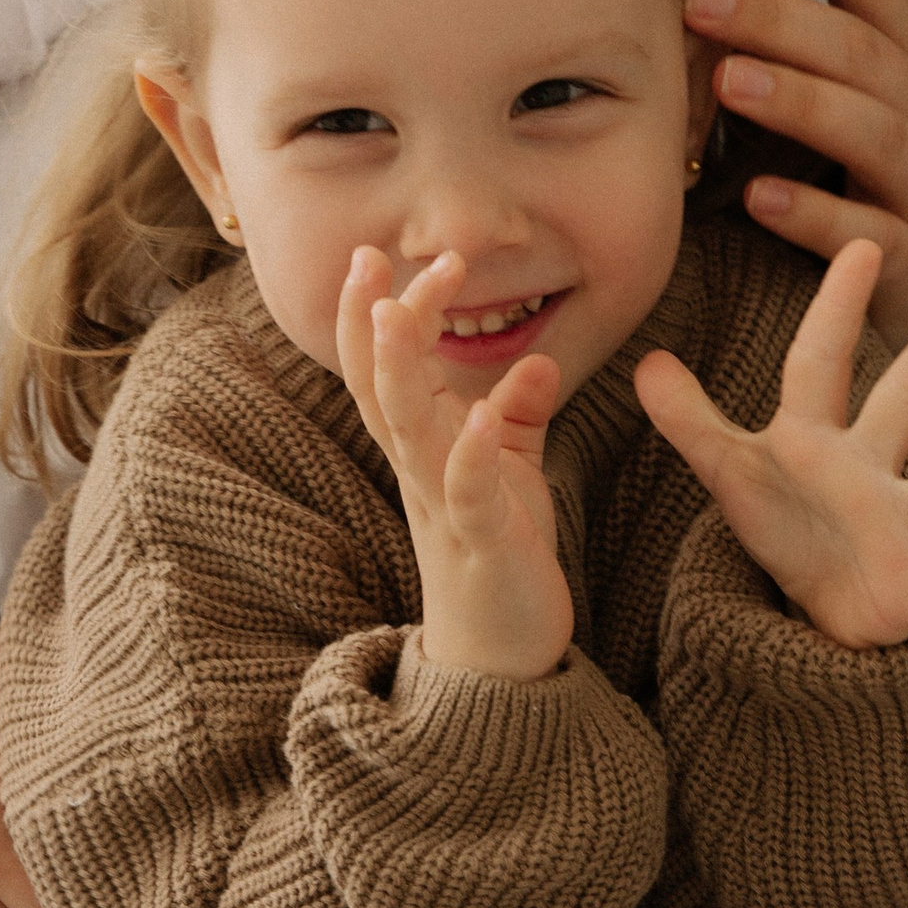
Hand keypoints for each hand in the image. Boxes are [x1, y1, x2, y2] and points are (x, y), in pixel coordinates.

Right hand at [336, 246, 573, 679]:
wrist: (501, 652)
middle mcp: (420, 469)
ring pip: (407, 430)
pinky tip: (477, 414)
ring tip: (401, 312)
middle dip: (373, 322)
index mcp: (423, 446)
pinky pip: (468, 493)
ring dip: (402, 371)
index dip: (388, 309)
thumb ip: (516, 415)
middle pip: (382, 386)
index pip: (391, 367)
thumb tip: (537, 361)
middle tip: (369, 258)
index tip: (393, 255)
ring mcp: (444, 505)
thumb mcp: (510, 470)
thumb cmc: (501, 551)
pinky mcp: (481, 542)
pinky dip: (469, 453)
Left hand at [634, 243, 907, 645]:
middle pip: (904, 401)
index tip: (862, 247)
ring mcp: (900, 524)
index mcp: (815, 436)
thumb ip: (692, 422)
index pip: (820, 362)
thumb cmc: (785, 521)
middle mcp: (869, 469)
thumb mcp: (730, 473)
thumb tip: (645, 362)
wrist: (823, 603)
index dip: (834, 309)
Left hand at [684, 0, 907, 355]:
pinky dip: (813, 215)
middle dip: (782, 18)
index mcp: (906, 59)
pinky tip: (758, 197)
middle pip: (864, 50)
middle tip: (699, 0)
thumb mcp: (831, 99)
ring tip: (728, 81)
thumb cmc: (862, 183)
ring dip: (800, 102)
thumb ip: (782, 32)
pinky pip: (866, 234)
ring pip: (876, 134)